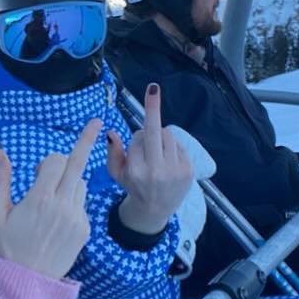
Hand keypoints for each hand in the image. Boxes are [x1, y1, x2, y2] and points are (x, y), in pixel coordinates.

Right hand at [0, 119, 101, 279]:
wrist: (29, 281)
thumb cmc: (9, 245)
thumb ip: (0, 181)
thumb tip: (0, 152)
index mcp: (39, 199)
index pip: (56, 161)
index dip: (49, 161)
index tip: (40, 170)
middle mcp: (62, 205)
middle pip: (79, 163)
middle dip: (87, 139)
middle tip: (98, 121)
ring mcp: (77, 217)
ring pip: (81, 183)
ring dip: (70, 181)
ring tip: (53, 199)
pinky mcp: (85, 228)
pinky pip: (82, 203)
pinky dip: (73, 202)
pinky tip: (58, 219)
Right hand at [109, 83, 193, 235]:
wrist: (155, 210)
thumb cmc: (132, 186)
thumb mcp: (115, 173)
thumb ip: (112, 152)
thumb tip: (110, 132)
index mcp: (136, 171)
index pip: (138, 138)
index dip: (136, 138)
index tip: (144, 112)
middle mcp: (156, 171)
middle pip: (155, 131)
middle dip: (153, 109)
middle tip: (153, 88)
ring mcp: (174, 171)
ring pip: (168, 135)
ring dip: (160, 136)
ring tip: (157, 151)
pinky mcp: (188, 171)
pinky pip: (179, 145)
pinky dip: (172, 147)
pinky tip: (168, 160)